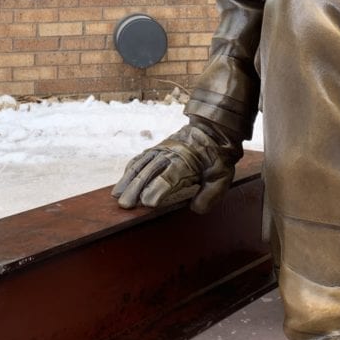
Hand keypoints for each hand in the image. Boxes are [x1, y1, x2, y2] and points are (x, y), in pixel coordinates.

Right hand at [112, 121, 242, 214]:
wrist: (213, 131)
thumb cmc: (217, 158)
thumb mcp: (222, 177)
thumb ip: (210, 194)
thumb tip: (195, 208)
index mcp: (187, 162)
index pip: (169, 177)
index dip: (157, 190)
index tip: (147, 203)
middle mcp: (170, 154)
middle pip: (149, 172)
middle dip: (136, 189)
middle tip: (125, 205)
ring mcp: (161, 149)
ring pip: (141, 164)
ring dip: (128, 180)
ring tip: (117, 196)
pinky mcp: (157, 148)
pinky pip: (140, 158)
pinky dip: (130, 169)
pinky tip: (123, 181)